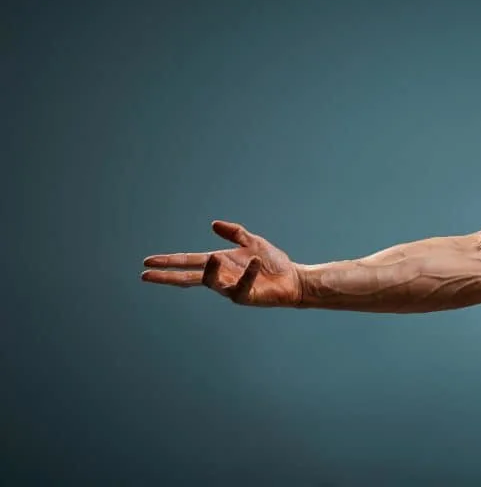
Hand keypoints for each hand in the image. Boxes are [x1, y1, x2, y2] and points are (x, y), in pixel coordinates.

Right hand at [141, 220, 302, 306]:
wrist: (292, 278)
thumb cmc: (271, 262)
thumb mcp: (252, 241)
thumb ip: (234, 233)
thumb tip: (213, 224)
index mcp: (218, 263)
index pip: (188, 262)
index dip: (169, 262)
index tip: (148, 262)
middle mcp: (221, 277)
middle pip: (188, 278)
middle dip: (168, 277)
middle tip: (146, 276)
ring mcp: (232, 289)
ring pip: (212, 283)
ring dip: (211, 271)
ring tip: (214, 257)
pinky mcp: (246, 297)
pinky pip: (242, 286)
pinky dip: (247, 274)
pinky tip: (253, 262)